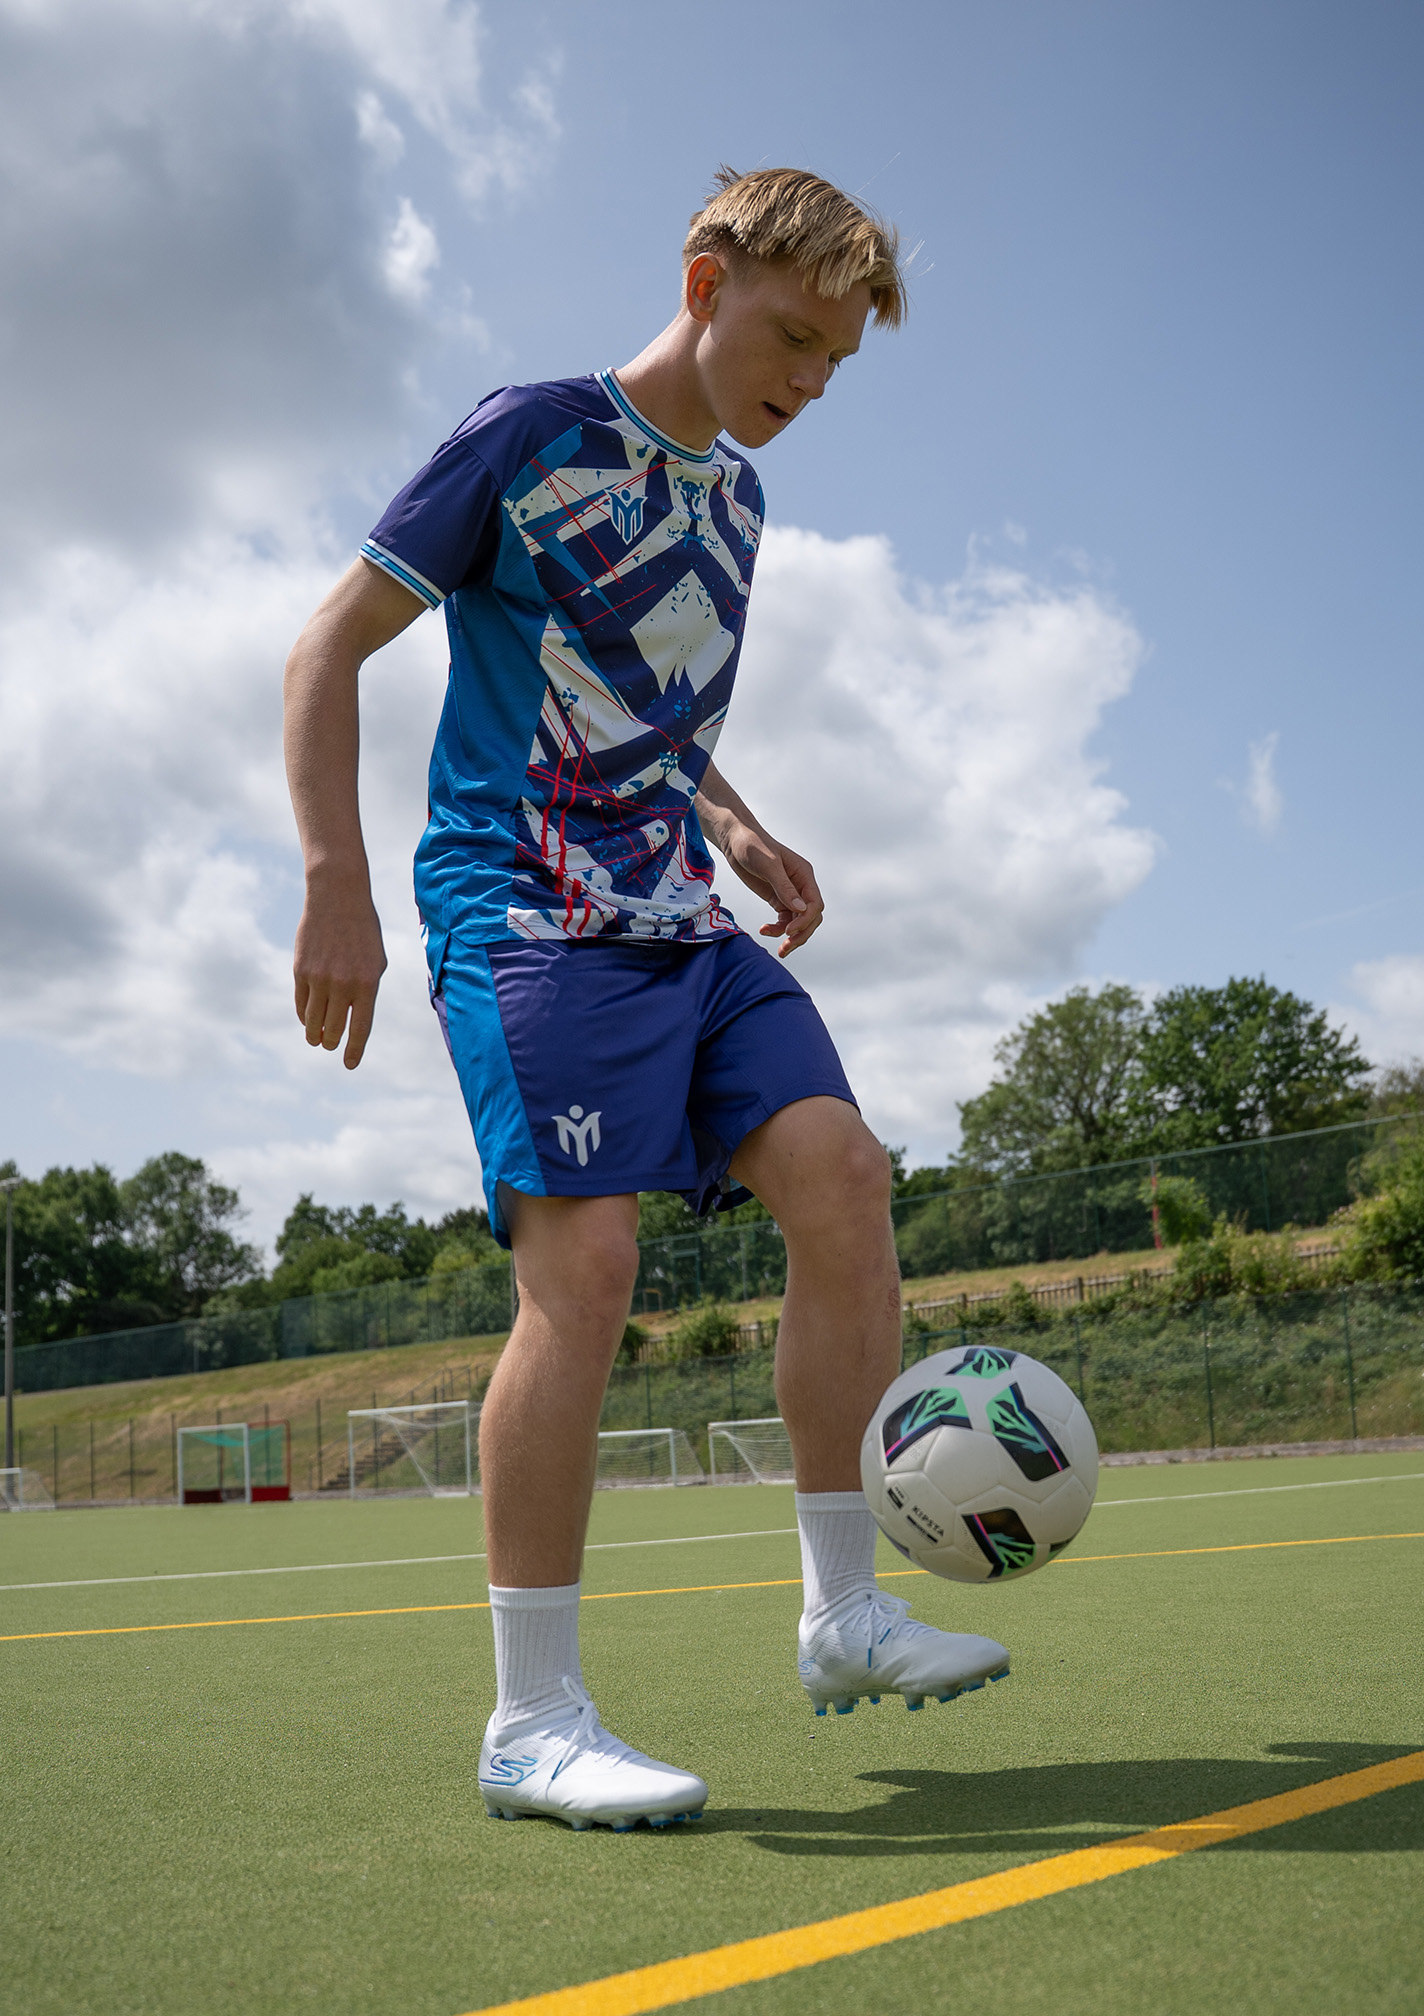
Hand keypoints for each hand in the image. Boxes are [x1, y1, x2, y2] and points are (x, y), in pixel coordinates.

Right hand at [293, 877, 387, 1067]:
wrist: (338, 898)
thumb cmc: (363, 931)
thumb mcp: (376, 960)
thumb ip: (367, 990)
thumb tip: (354, 1019)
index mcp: (367, 983)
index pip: (360, 1028)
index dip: (354, 1050)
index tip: (349, 1065)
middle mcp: (342, 984)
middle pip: (333, 1029)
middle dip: (331, 1042)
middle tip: (330, 1046)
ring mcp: (319, 978)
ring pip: (313, 1021)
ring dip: (314, 1035)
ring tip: (316, 1040)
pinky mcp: (300, 971)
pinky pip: (301, 1003)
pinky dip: (304, 1015)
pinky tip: (307, 1020)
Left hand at [719, 822, 823, 956]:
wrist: (735, 840)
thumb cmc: (752, 845)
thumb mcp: (768, 864)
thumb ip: (784, 886)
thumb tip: (800, 908)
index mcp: (804, 875)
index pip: (815, 904)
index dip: (805, 920)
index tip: (788, 931)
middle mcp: (801, 885)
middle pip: (811, 917)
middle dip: (801, 934)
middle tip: (785, 948)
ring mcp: (789, 893)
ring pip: (798, 921)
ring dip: (790, 937)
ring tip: (779, 950)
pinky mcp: (777, 898)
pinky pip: (784, 920)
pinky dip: (777, 929)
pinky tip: (764, 930)